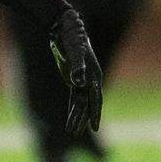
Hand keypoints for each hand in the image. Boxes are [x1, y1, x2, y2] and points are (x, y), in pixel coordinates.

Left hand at [49, 9, 102, 134]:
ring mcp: (83, 79)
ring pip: (80, 103)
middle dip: (83, 119)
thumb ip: (77, 66)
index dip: (94, 114)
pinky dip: (73, 107)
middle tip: (75, 133)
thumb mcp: (74, 50)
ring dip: (76, 116)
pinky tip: (72, 117)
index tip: (93, 128)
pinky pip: (75, 97)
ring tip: (71, 131)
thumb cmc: (71, 38)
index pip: (95, 99)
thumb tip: (78, 83)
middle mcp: (91, 79)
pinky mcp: (74, 78)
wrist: (65, 27)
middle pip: (88, 104)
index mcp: (94, 75)